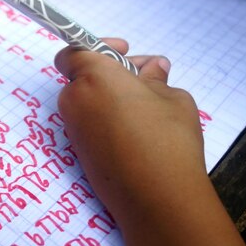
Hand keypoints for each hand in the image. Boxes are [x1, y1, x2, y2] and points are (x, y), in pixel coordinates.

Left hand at [54, 40, 206, 225]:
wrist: (156, 198)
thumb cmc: (167, 138)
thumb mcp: (173, 98)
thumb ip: (156, 78)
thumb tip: (153, 68)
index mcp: (93, 77)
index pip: (73, 52)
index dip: (96, 47)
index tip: (124, 51)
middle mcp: (75, 101)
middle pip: (83, 76)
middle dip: (111, 73)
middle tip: (146, 78)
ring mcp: (73, 129)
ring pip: (87, 101)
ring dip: (111, 96)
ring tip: (149, 105)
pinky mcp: (78, 153)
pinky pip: (89, 123)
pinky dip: (107, 118)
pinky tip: (138, 128)